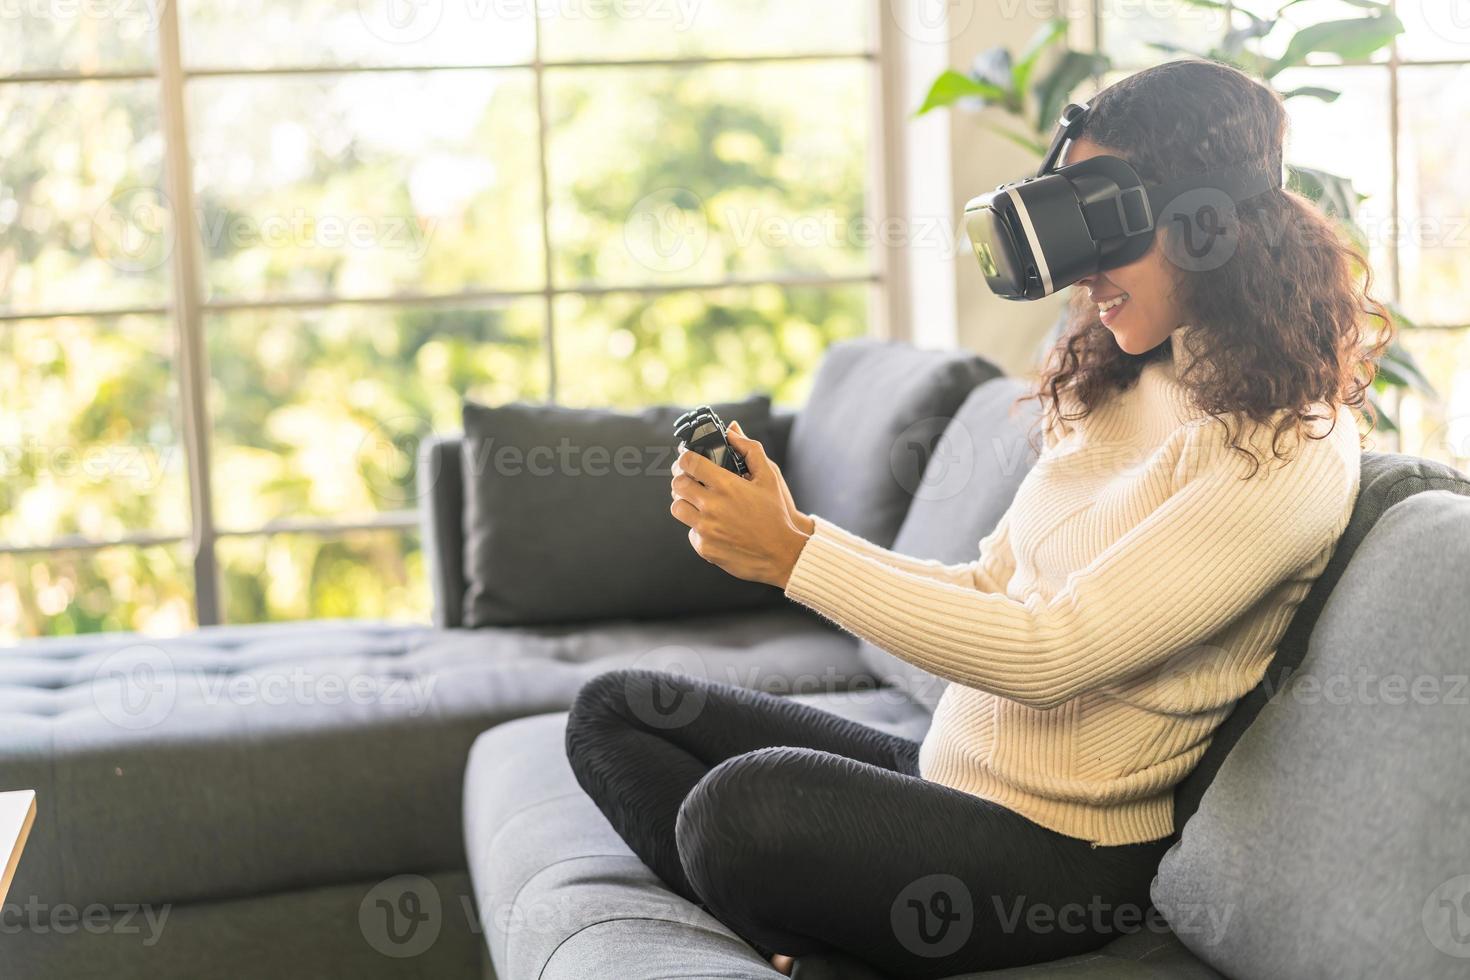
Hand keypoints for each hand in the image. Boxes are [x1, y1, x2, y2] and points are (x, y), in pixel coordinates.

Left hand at [670, 422, 812, 588]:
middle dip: (682, 479)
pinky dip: (699, 527)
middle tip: (692, 480)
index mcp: (726, 485)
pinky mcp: (705, 548)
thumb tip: (732, 431)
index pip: (689, 463)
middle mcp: (712, 506)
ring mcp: (706, 529)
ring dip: (685, 502)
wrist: (783, 554)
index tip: (688, 459)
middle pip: (677, 484)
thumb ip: (749, 449)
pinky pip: (690, 532)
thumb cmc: (776, 513)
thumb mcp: (769, 476)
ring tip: (699, 503)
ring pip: (677, 507)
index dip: (684, 458)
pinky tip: (714, 526)